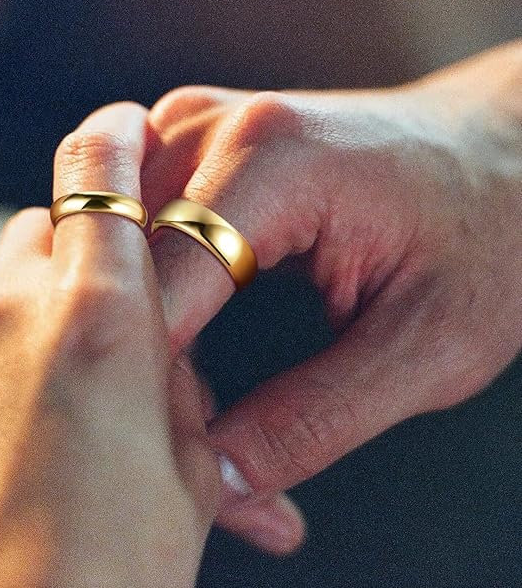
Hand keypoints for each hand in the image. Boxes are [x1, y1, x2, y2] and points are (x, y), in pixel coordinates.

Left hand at [0, 103, 219, 587]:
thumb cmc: (113, 567)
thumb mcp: (187, 469)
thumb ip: (172, 387)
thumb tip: (160, 364)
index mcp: (99, 317)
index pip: (100, 176)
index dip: (117, 137)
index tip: (127, 124)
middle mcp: (10, 314)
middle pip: (45, 230)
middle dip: (82, 252)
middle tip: (115, 312)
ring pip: (1, 293)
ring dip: (39, 318)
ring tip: (71, 399)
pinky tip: (18, 442)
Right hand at [142, 41, 521, 550]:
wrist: (496, 149)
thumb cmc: (489, 232)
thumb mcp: (432, 345)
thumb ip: (318, 417)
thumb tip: (218, 472)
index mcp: (271, 159)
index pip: (155, 290)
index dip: (155, 383)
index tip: (178, 452)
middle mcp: (211, 125)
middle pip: (121, 267)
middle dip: (141, 357)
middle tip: (198, 434)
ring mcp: (194, 125)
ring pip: (113, 247)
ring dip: (138, 322)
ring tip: (197, 385)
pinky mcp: (194, 141)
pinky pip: (134, 223)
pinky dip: (145, 285)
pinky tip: (186, 328)